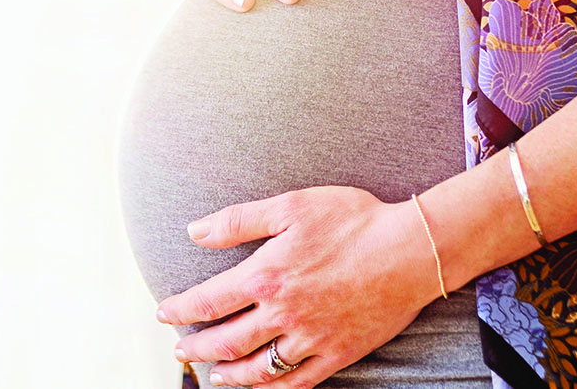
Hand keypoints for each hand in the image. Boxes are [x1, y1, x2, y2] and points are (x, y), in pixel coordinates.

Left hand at [155, 186, 443, 387]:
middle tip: (179, 350)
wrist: (412, 250)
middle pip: (224, 342)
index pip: (207, 301)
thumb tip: (195, 231)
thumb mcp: (292, 205)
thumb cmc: (355, 221)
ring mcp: (310, 339)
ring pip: (256, 370)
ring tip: (212, 375)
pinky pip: (296, 383)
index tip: (165, 312)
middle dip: (195, 348)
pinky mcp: (337, 354)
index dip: (179, 310)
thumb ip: (239, 220)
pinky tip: (261, 388)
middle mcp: (282, 314)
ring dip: (226, 375)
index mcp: (266, 276)